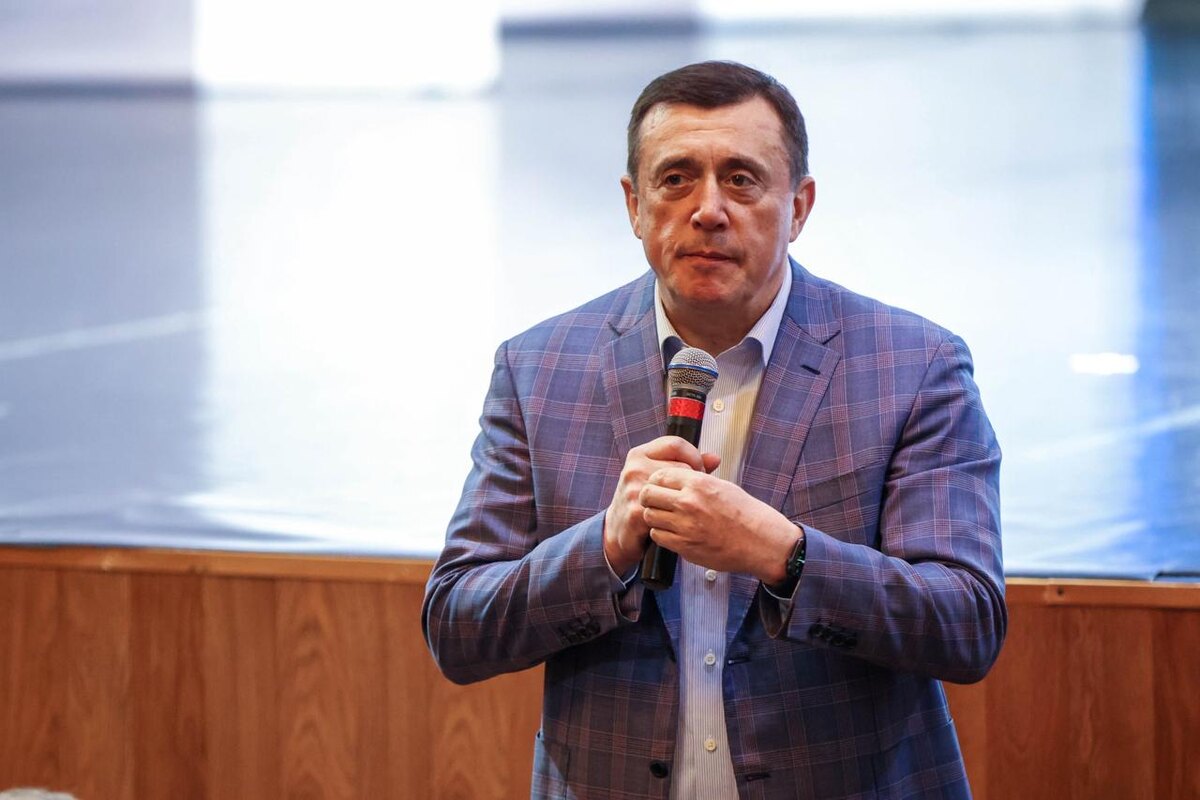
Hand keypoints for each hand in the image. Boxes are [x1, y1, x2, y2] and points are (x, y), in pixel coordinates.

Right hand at [603, 436, 720, 574]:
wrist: (619, 530)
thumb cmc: (643, 499)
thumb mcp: (659, 477)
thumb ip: (686, 465)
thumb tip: (715, 458)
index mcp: (640, 454)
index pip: (676, 443)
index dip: (694, 457)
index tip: (699, 471)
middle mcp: (634, 468)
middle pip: (680, 466)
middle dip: (692, 481)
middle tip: (695, 493)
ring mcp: (634, 490)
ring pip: (676, 487)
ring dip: (685, 499)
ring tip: (686, 506)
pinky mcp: (636, 512)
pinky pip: (669, 510)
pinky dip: (678, 516)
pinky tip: (677, 520)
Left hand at [638, 467, 796, 583]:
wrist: (760, 541)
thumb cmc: (745, 513)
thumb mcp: (722, 485)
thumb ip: (697, 479)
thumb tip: (677, 474)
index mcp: (698, 483)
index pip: (659, 475)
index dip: (656, 480)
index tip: (659, 486)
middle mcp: (689, 502)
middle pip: (648, 494)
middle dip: (649, 497)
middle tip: (656, 502)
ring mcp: (685, 525)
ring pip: (649, 516)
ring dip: (654, 516)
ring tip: (666, 517)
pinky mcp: (684, 546)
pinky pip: (658, 536)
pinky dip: (661, 534)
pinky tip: (673, 532)